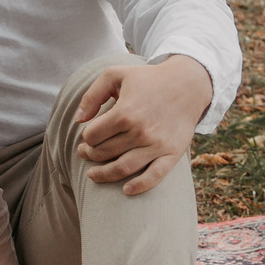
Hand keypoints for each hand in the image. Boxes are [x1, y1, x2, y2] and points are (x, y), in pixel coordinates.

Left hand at [74, 56, 213, 196]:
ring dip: (104, 174)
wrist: (187, 84)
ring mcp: (157, 144)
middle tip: (85, 153)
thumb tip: (78, 120)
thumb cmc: (147, 79)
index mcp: (124, 112)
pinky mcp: (172, 153)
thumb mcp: (115, 74)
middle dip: (90, 155)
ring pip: (124, 168)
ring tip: (93, 174)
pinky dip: (139, 186)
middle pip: (105, 153)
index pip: (93, 136)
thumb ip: (92, 95)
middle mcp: (140, 131)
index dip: (86, 138)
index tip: (87, 137)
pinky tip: (126, 190)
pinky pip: (155, 176)